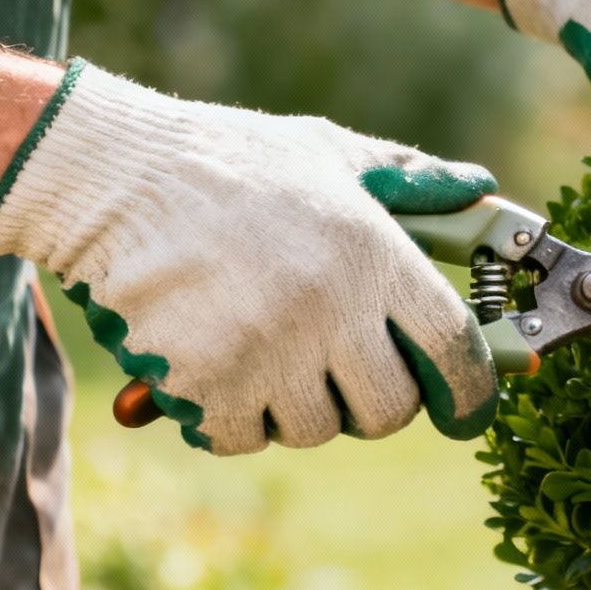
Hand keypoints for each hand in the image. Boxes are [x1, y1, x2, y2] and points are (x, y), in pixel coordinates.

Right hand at [0, 61, 498, 454]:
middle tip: (345, 374)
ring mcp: (265, 352)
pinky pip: (240, 437)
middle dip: (375, 402)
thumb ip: (411, 181)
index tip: (469, 411)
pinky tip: (219, 370)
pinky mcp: (203, 384)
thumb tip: (478, 188)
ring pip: (313, 429)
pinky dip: (232, 419)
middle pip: (388, 410)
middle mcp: (329, 310)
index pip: (453, 350)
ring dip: (298, 405)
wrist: (111, 175)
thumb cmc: (228, 160)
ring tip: (269, 351)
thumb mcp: (330, 153)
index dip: (472, 392)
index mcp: (373, 254)